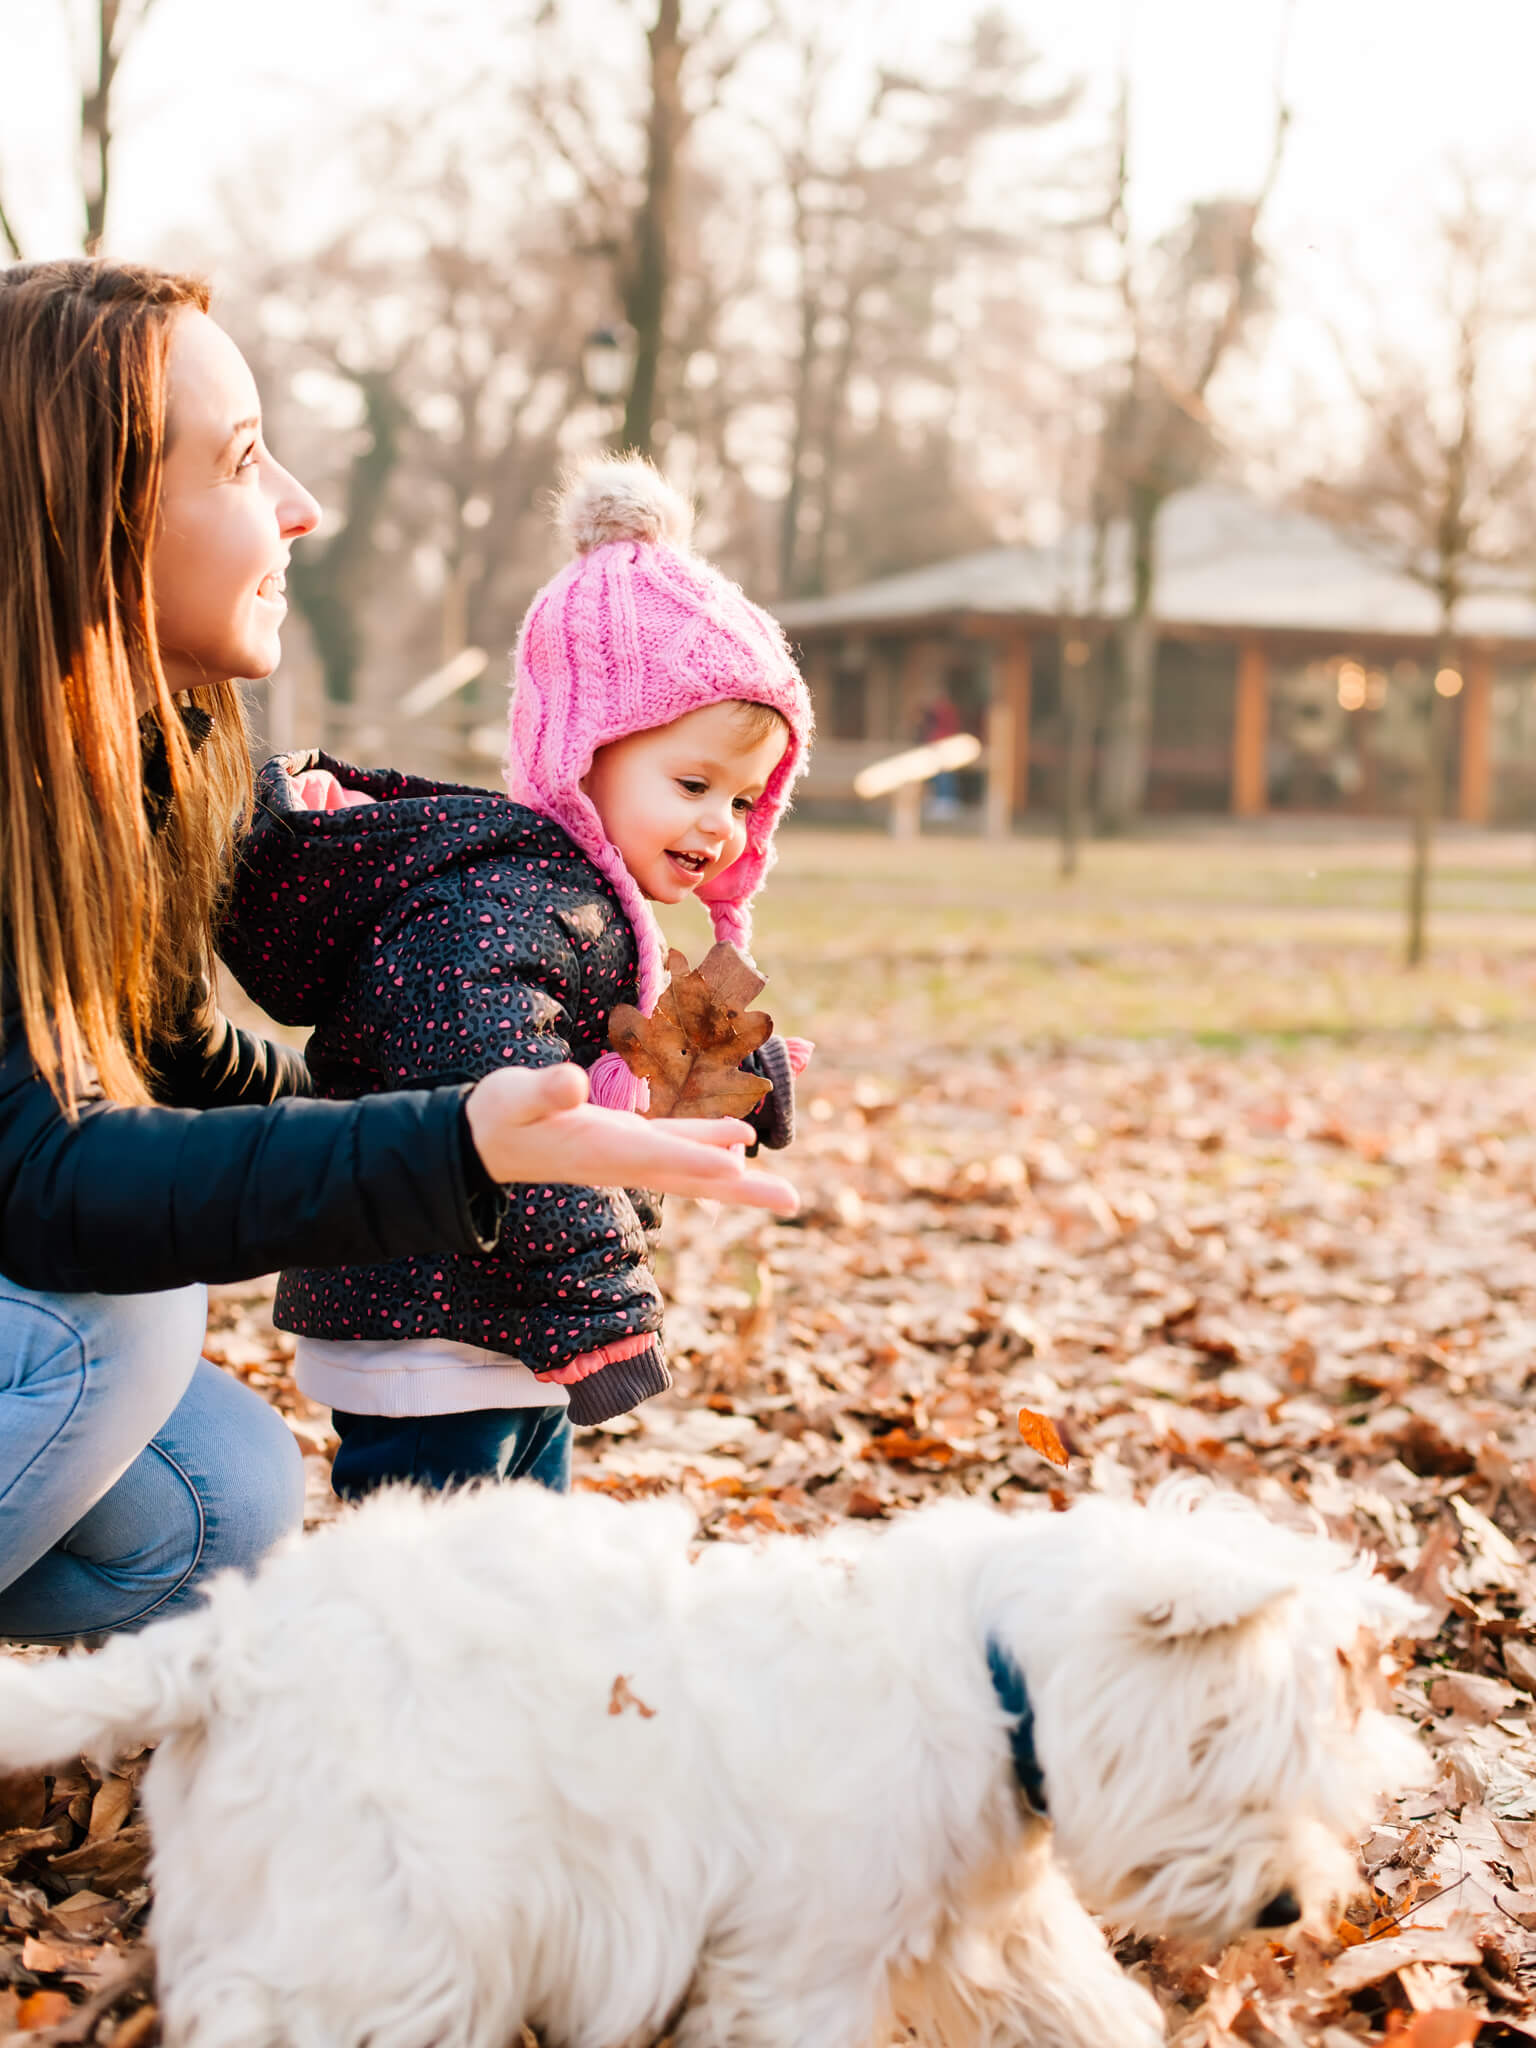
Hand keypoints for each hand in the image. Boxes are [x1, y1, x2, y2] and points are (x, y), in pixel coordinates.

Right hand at [464, 1065, 798, 1213]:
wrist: (481, 1143)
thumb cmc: (496, 1117)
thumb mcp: (512, 1099)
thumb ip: (541, 1092)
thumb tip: (567, 1084)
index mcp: (600, 1149)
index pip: (657, 1155)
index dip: (697, 1158)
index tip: (737, 1168)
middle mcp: (625, 1161)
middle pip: (694, 1178)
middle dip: (744, 1191)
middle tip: (794, 1202)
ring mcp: (630, 1155)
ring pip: (695, 1168)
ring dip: (741, 1178)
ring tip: (784, 1191)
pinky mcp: (627, 1142)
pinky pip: (680, 1146)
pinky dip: (711, 1142)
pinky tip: (741, 1140)